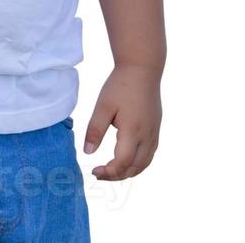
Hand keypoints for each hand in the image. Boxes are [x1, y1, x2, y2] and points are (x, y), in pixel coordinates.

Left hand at [82, 63, 161, 179]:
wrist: (143, 68)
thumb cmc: (121, 85)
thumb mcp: (103, 106)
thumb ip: (95, 130)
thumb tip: (88, 153)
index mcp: (133, 130)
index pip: (123, 162)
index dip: (109, 172)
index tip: (94, 171)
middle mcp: (147, 135)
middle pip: (135, 168)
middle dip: (117, 176)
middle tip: (100, 173)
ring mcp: (154, 132)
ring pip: (145, 163)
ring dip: (128, 172)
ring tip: (112, 170)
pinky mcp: (156, 128)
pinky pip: (150, 154)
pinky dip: (138, 163)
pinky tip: (126, 160)